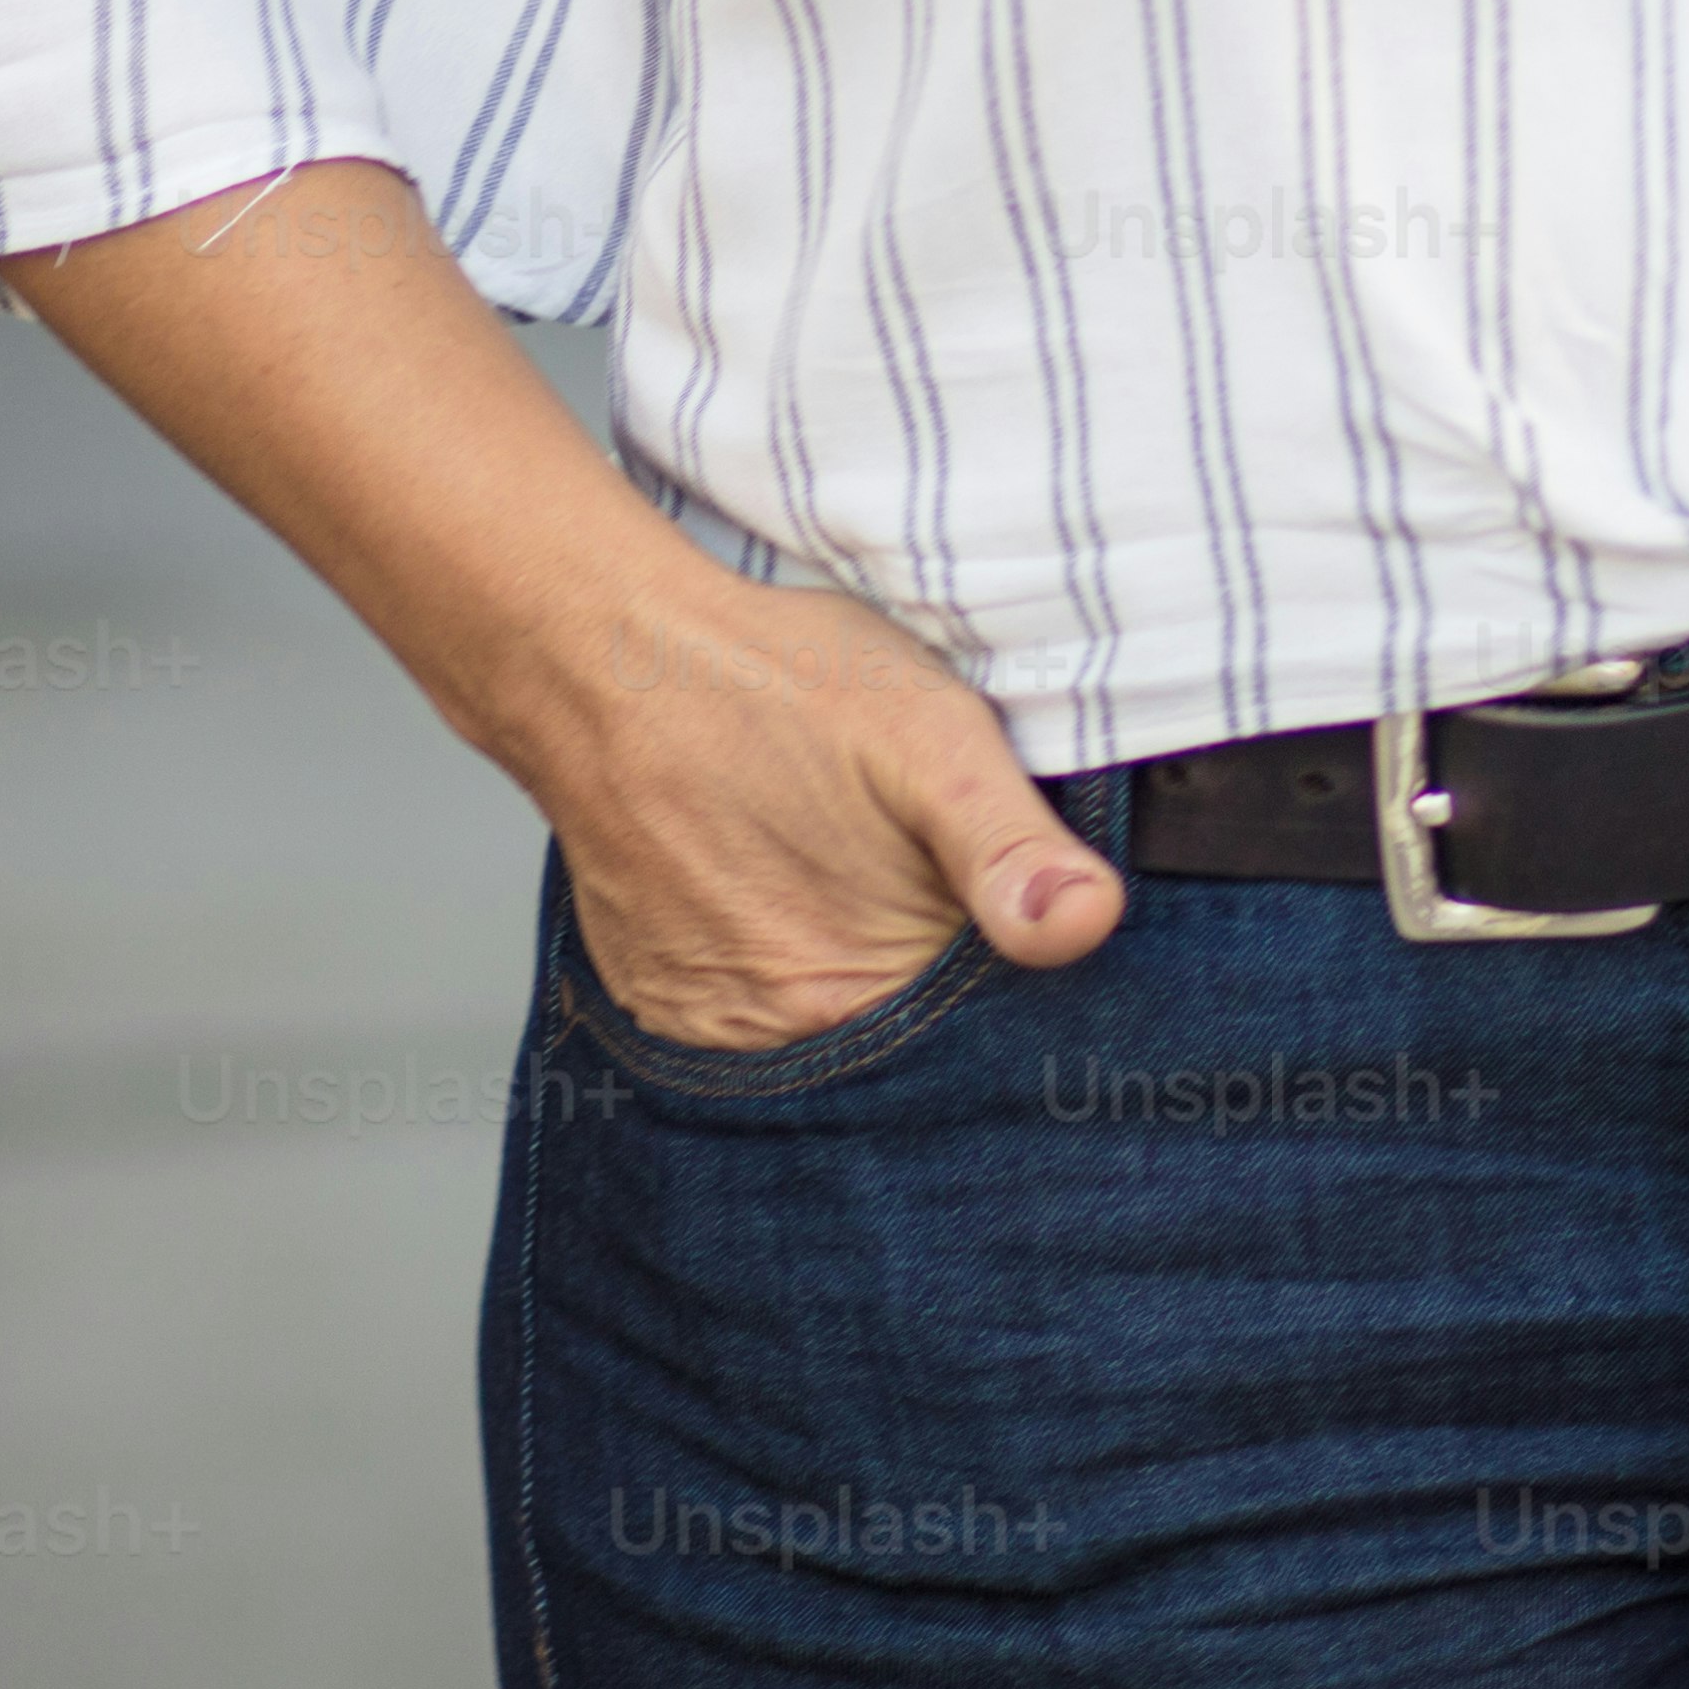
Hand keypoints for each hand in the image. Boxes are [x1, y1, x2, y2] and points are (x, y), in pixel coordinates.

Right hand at [524, 563, 1125, 1052]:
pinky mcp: (659, 994)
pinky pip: (753, 1001)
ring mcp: (706, 1022)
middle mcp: (775, 1035)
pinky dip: (781, 953)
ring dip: (854, 959)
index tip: (994, 898)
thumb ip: (1012, 844)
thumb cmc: (770, 680)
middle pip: (902, 1031)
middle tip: (908, 858)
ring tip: (837, 857)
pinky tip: (777, 872)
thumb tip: (1089, 924)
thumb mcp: (928, 734)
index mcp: (858, 994)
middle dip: (932, 967)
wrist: (600, 654)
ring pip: (830, 1017)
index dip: (1005, 966)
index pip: (980, 1033)